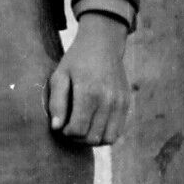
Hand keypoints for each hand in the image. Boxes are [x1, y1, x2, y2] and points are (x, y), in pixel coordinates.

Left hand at [46, 13, 130, 144]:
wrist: (103, 44)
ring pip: (108, 139)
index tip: (62, 125)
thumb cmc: (76, 61)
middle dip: (78, 138)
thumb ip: (57, 102)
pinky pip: (118, 131)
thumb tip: (56, 127)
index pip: (78, 129)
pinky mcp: (126, 104)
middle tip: (70, 127)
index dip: (67, 132)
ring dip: (92, 139)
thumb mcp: (59, 75)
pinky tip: (94, 124)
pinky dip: (105, 134)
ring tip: (83, 128)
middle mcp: (108, 100)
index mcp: (89, 92)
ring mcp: (120, 103)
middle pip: (93, 137)